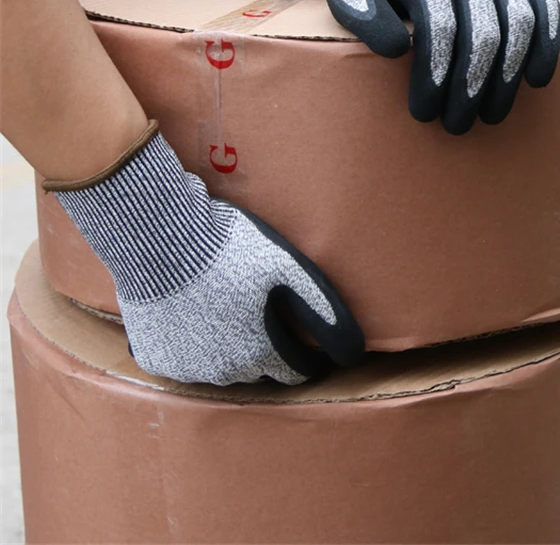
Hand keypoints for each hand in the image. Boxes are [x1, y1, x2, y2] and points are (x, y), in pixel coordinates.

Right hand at [48, 124, 363, 385]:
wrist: (160, 236)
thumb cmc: (230, 248)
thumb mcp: (288, 268)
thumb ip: (324, 310)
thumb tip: (354, 352)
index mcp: (261, 353)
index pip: (296, 373)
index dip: (304, 354)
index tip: (301, 334)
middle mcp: (224, 373)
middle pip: (259, 371)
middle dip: (266, 350)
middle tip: (261, 313)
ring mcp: (186, 369)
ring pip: (220, 369)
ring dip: (227, 349)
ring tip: (226, 309)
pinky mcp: (155, 358)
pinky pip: (182, 361)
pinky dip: (190, 345)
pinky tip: (192, 314)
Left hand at [297, 0, 559, 133]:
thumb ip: (357, 10)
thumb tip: (398, 49)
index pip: (439, 24)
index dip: (434, 73)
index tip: (423, 112)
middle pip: (483, 30)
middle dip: (470, 86)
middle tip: (455, 127)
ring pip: (518, 22)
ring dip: (508, 76)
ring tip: (491, 117)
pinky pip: (545, 4)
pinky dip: (548, 42)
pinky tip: (537, 80)